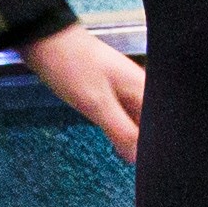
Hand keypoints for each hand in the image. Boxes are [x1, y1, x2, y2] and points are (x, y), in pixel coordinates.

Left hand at [18, 19, 142, 163]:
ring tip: (131, 160)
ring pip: (139, 122)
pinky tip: (119, 145)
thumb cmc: (69, 64)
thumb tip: (140, 159)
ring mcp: (124, 89)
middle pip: (153, 125)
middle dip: (149, 146)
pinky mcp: (109, 91)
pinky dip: (122, 130)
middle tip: (141, 168)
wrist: (43, 37)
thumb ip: (121, 131)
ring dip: (135, 140)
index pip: (163, 128)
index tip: (153, 167)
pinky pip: (123, 116)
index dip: (156, 149)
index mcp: (144, 89)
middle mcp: (139, 89)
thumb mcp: (95, 102)